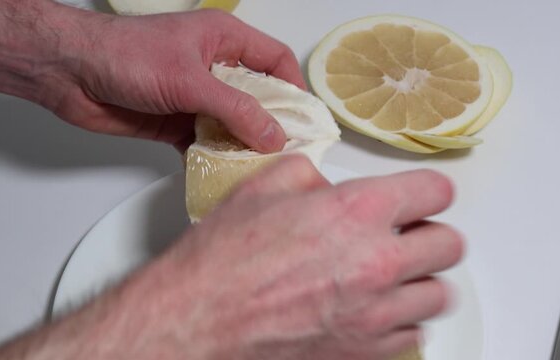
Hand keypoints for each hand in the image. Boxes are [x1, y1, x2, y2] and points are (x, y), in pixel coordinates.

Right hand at [0, 157, 462, 359]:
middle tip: (406, 234)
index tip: (422, 196)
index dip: (428, 189)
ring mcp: (375, 313)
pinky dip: (402, 321)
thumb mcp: (260, 189)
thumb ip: (307, 175)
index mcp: (355, 211)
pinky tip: (375, 308)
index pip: (435, 191)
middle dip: (430, 234)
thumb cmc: (221, 263)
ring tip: (394, 274)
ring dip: (421, 280)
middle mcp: (377, 262)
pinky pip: (414, 335)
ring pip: (439, 294)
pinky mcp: (365, 351)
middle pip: (449, 244)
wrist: (199, 321)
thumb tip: (325, 183)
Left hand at [45, 8, 304, 151]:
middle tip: (288, 152)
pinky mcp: (173, 122)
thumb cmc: (126, 56)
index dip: (293, 86)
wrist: (71, 73)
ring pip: (230, 123)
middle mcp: (211, 68)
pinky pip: (203, 142)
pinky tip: (221, 172)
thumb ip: (235, 109)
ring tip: (259, 169)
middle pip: (255, 96)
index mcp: (222, 40)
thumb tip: (274, 135)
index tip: (305, 118)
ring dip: (241, 144)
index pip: (273, 59)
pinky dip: (212, 157)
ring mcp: (193, 97)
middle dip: (271, 122)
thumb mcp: (191, 80)